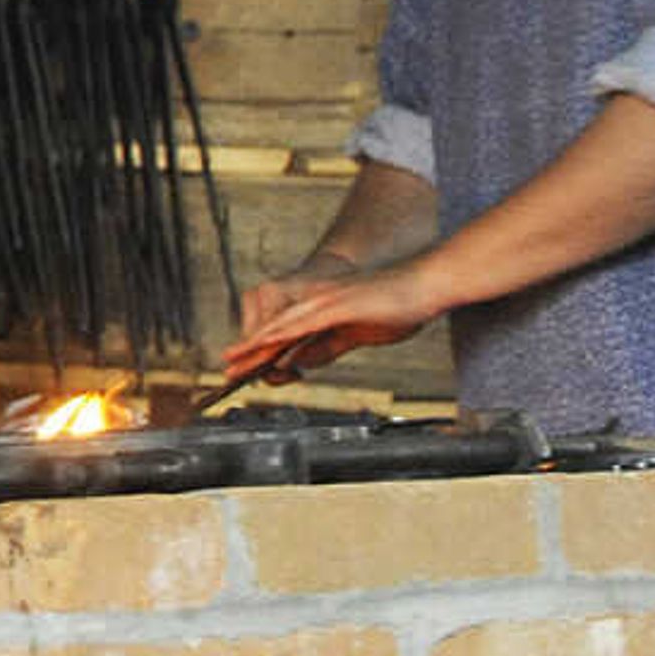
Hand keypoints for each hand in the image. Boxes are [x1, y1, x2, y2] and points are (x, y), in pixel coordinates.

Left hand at [226, 256, 441, 379]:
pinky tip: (272, 345)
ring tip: (237, 361)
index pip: (283, 332)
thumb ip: (327, 347)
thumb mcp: (355, 334)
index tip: (240, 367)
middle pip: (276, 328)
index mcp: (321, 309)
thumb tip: (301, 362)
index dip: (259, 351)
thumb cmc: (398, 308)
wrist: (427, 286)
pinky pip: (308, 322)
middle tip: (227, 369)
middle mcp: (318, 300)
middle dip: (250, 350)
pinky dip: (287, 335)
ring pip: (285, 325)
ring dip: (259, 344)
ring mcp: (328, 299)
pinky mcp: (341, 303)